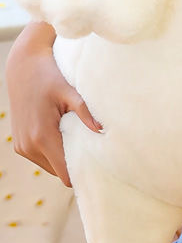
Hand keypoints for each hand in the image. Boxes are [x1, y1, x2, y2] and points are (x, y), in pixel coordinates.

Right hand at [6, 21, 101, 185]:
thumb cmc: (49, 76)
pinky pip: (41, 159)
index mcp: (42, 137)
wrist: (23, 67)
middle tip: (91, 152)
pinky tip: (61, 137)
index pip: (65, 174)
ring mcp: (22, 147)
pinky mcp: (19, 145)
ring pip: (50, 168)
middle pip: (59, 173)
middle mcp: (29, 146)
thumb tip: (101, 130)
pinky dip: (52, 153)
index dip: (82, 174)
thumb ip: (85, 111)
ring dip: (62, 159)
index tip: (98, 168)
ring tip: (75, 140)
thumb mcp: (69, 91)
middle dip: (74, 165)